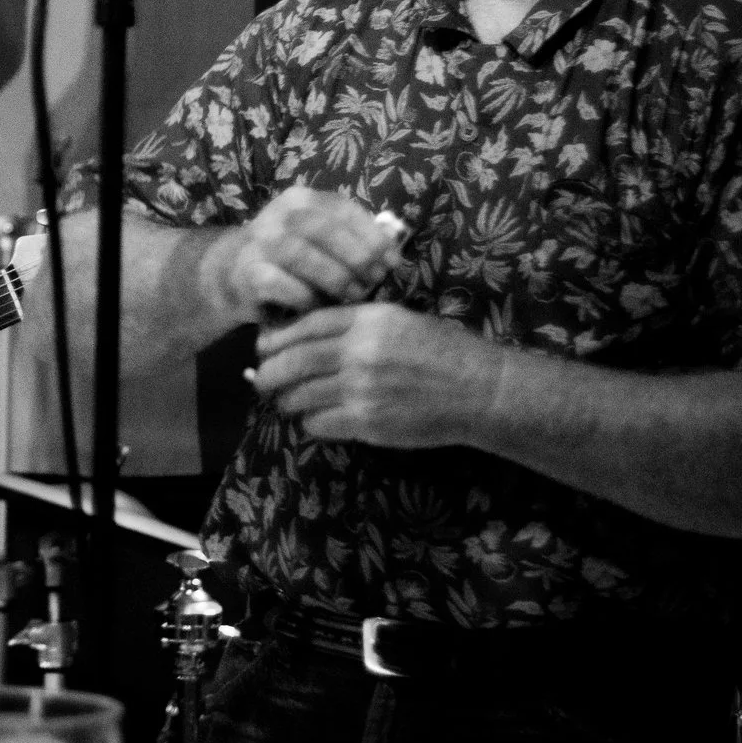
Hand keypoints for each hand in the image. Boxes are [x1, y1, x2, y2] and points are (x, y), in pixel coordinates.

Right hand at [199, 188, 401, 328]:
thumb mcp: (320, 237)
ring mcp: (259, 243)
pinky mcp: (249, 274)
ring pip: (302, 255)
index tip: (393, 261)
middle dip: (356, 256)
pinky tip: (321, 306)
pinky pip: (283, 285)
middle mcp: (276, 215)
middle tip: (375, 280)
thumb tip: (394, 243)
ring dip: (335, 277)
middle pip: (323, 229)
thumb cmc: (291, 258)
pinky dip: (307, 297)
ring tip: (355, 294)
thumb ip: (353, 236)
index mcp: (300, 199)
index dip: (372, 235)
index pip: (342, 210)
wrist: (233, 274)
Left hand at [252, 303, 507, 448]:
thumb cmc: (443, 351)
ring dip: (287, 400)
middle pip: (291, 361)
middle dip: (268, 372)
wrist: (480, 391)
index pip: (304, 325)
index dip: (276, 337)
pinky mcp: (366, 422)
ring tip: (287, 401)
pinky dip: (310, 421)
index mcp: (367, 320)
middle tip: (261, 379)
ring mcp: (361, 389)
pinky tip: (317, 418)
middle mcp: (358, 352)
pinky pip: (318, 423)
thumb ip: (355, 323)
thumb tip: (306, 332)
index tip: (263, 346)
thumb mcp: (399, 319)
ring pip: (299, 395)